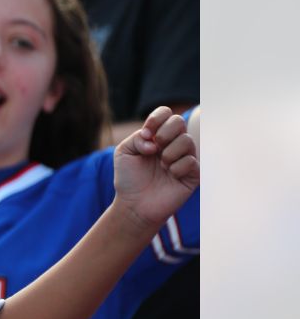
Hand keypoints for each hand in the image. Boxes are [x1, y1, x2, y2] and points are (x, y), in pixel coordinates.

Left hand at [113, 106, 199, 230]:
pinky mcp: (194, 174)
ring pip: (186, 141)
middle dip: (164, 133)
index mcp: (157, 136)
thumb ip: (136, 138)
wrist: (134, 205)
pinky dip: (177, 168)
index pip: (166, 113)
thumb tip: (153, 139)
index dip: (157, 118)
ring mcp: (185, 158)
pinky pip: (192, 161)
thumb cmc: (129, 178)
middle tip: (154, 148)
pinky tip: (171, 175)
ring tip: (162, 166)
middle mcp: (173, 144)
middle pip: (179, 121)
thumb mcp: (124, 152)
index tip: (146, 133)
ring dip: (169, 153)